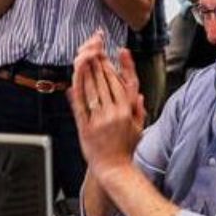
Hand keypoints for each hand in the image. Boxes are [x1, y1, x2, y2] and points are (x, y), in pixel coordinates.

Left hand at [69, 30, 144, 175]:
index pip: (122, 81)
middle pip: (106, 81)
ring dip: (89, 70)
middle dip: (101, 62)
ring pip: (93, 89)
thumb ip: (139, 109)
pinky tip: (76, 78)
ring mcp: (99, 119)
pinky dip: (78, 89)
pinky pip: (80, 104)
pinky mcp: (85, 126)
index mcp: (128, 111)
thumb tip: (138, 94)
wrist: (113, 169)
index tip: (118, 51)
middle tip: (97, 47)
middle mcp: (114, 112)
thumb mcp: (138, 128)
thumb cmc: (126, 149)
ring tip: (86, 55)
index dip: (119, 65)